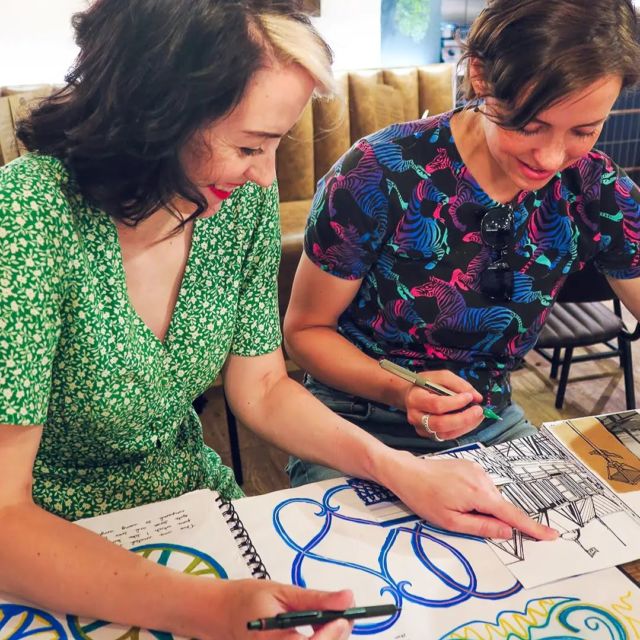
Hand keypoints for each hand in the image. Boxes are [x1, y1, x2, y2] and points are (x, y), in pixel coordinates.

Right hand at [205, 579, 353, 639]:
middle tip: (343, 613)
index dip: (330, 635)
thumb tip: (347, 598)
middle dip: (335, 636)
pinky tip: (319, 629)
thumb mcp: (282, 592)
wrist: (226, 614)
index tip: (343, 616)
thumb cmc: (249, 599)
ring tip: (329, 618)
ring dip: (329, 639)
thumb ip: (315, 598)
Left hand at [386, 452, 557, 540]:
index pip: (512, 514)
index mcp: (479, 493)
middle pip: (500, 505)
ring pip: (491, 496)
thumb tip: (508, 532)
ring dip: (483, 506)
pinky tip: (456, 496)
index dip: (532, 527)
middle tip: (464, 518)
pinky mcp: (470, 465)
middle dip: (496, 518)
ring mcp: (477, 469)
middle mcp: (482, 478)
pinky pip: (482, 486)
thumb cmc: (425, 499)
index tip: (552, 535)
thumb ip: (482, 526)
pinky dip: (478, 496)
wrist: (407, 472)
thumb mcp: (451, 521)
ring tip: (453, 505)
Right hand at [403, 370, 484, 440]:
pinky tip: (469, 421)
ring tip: (477, 415)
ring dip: (466, 426)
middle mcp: (416, 416)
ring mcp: (421, 428)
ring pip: (446, 433)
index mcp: (416, 398)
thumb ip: (459, 384)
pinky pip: (448, 436)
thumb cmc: (426, 384)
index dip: (456, 402)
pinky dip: (462, 429)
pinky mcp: (429, 435)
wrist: (412, 395)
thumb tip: (476, 397)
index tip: (469, 397)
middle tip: (478, 410)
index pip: (437, 405)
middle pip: (441, 424)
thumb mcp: (441, 376)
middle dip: (464, 418)